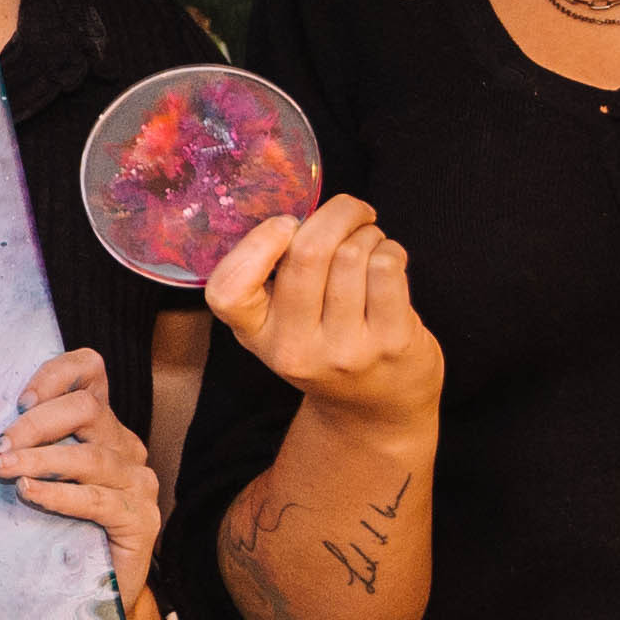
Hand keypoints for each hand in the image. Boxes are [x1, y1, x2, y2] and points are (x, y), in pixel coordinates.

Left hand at [0, 342, 163, 619]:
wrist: (99, 594)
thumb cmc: (61, 531)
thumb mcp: (41, 480)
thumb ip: (26, 450)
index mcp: (102, 427)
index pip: (91, 373)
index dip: (57, 373)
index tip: (20, 399)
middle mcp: (125, 447)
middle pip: (87, 410)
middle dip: (35, 424)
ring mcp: (138, 483)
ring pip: (89, 456)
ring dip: (40, 460)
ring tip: (3, 469)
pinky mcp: (141, 519)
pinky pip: (97, 499)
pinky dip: (60, 494)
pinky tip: (30, 493)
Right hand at [204, 195, 441, 443]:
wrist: (375, 411)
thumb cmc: (327, 346)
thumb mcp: (281, 325)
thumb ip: (276, 275)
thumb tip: (300, 208)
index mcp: (256, 336)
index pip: (228, 293)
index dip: (257, 245)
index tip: (286, 225)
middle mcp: (295, 348)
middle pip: (307, 253)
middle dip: (336, 213)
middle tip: (350, 210)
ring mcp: (345, 350)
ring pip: (352, 253)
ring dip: (367, 233)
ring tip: (370, 243)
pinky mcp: (391, 345)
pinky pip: (387, 267)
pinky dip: (390, 250)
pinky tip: (388, 262)